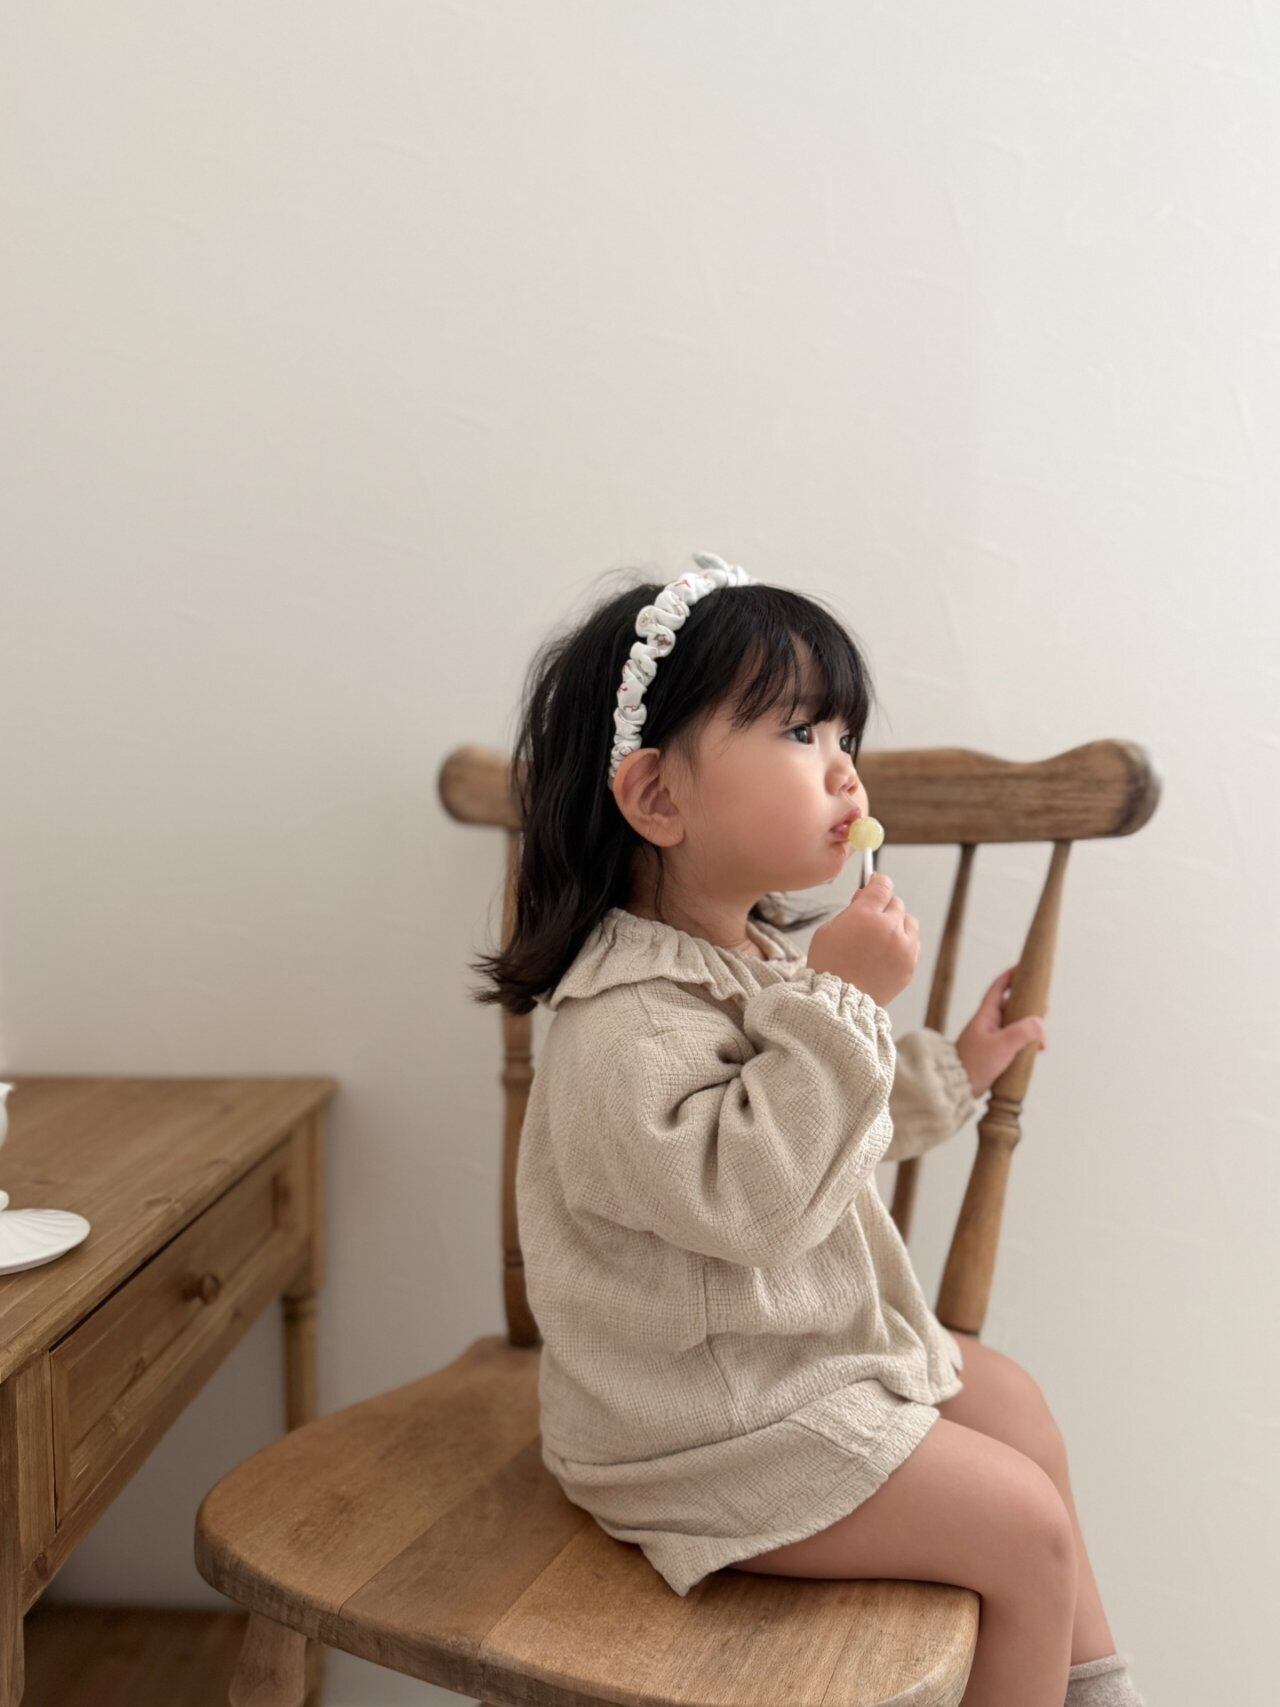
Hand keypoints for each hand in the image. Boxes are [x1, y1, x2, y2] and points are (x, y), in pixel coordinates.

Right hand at [806, 871, 919, 1006]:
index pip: (882, 885)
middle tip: (870, 918)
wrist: (838, 1003)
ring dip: (898, 924)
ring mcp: (903, 948)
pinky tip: (887, 953)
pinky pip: (913, 945)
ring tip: (882, 937)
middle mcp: (889, 927)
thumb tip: (864, 899)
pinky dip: (903, 944)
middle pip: (896, 903)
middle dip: (884, 907)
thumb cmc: (827, 966)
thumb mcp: (827, 930)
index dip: (877, 881)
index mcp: (865, 914)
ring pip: (909, 922)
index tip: (874, 883)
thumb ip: (850, 911)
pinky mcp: (909, 965)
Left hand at [953, 965, 1047, 1096]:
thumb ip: (1022, 1032)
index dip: (1010, 977)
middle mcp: (988, 1023)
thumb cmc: (975, 1063)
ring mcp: (992, 1038)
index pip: (998, 989)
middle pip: (1012, 1007)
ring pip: (1016, 1026)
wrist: (958, 1086)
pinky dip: (1027, 1044)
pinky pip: (1015, 1041)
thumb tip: (1040, 1022)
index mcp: (985, 1015)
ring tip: (1042, 1042)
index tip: (1023, 968)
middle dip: (1029, 1008)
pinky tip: (1035, 1052)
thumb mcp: (1002, 1046)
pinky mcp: (996, 1052)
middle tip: (1044, 1010)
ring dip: (1031, 1031)